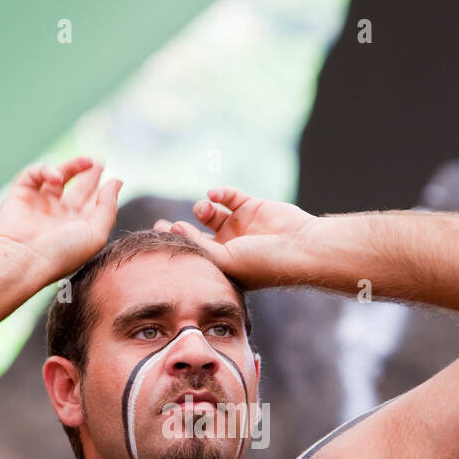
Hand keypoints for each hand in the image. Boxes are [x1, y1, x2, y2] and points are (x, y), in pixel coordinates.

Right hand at [0, 156, 122, 279]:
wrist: (25, 259)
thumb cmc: (62, 252)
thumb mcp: (96, 234)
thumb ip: (108, 208)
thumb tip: (116, 182)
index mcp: (76, 229)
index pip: (92, 205)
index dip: (103, 191)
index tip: (115, 179)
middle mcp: (58, 217)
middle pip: (77, 191)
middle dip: (88, 176)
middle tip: (99, 163)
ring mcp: (39, 205)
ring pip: (57, 177)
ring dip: (73, 166)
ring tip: (88, 161)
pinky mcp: (20, 194)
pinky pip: (33, 174)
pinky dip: (45, 170)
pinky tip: (57, 178)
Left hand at [153, 187, 315, 288]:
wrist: (300, 247)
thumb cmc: (263, 263)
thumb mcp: (225, 260)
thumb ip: (199, 245)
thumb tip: (174, 227)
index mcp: (223, 266)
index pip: (193, 254)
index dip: (175, 244)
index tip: (157, 233)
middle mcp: (230, 246)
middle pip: (196, 233)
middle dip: (180, 228)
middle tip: (161, 223)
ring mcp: (241, 226)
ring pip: (210, 213)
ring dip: (202, 209)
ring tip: (204, 210)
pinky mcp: (251, 206)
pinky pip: (229, 196)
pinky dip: (219, 193)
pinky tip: (214, 196)